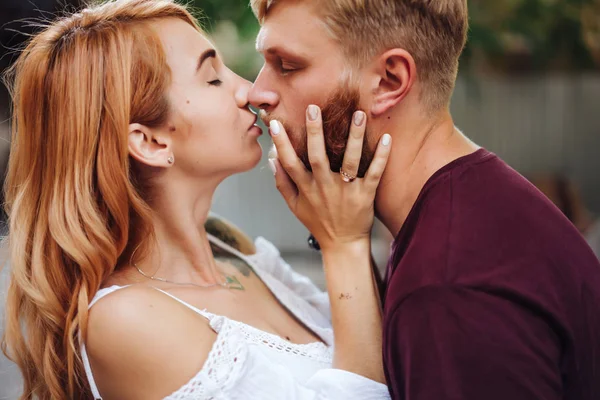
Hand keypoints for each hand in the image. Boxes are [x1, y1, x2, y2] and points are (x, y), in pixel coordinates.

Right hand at [268, 105, 390, 251]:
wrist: (343, 245)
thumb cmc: (318, 222)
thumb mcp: (295, 206)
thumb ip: (282, 183)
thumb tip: (273, 158)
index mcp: (306, 188)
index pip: (290, 163)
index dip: (281, 144)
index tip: (275, 124)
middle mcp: (324, 188)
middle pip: (317, 156)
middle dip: (314, 132)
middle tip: (313, 108)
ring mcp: (346, 191)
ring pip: (349, 161)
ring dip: (354, 137)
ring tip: (358, 114)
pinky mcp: (365, 195)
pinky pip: (374, 173)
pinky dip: (381, 157)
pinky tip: (386, 139)